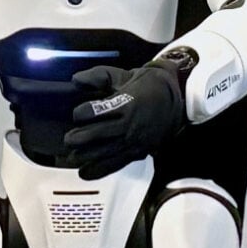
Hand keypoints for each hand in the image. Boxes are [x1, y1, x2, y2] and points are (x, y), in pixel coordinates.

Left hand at [68, 54, 190, 179]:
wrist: (178, 100)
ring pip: (102, 152)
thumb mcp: (124, 75)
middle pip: (94, 135)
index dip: (81, 113)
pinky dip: (98, 170)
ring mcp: (132, 141)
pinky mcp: (136, 152)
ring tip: (71, 156)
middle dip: (77, 138)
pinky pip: (115, 164)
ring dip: (84, 156)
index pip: (93, 112)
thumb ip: (98, 76)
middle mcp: (127, 125)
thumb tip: (76, 80)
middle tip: (68, 139)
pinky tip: (84, 173)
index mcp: (124, 103)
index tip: (79, 113)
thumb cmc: (149, 85)